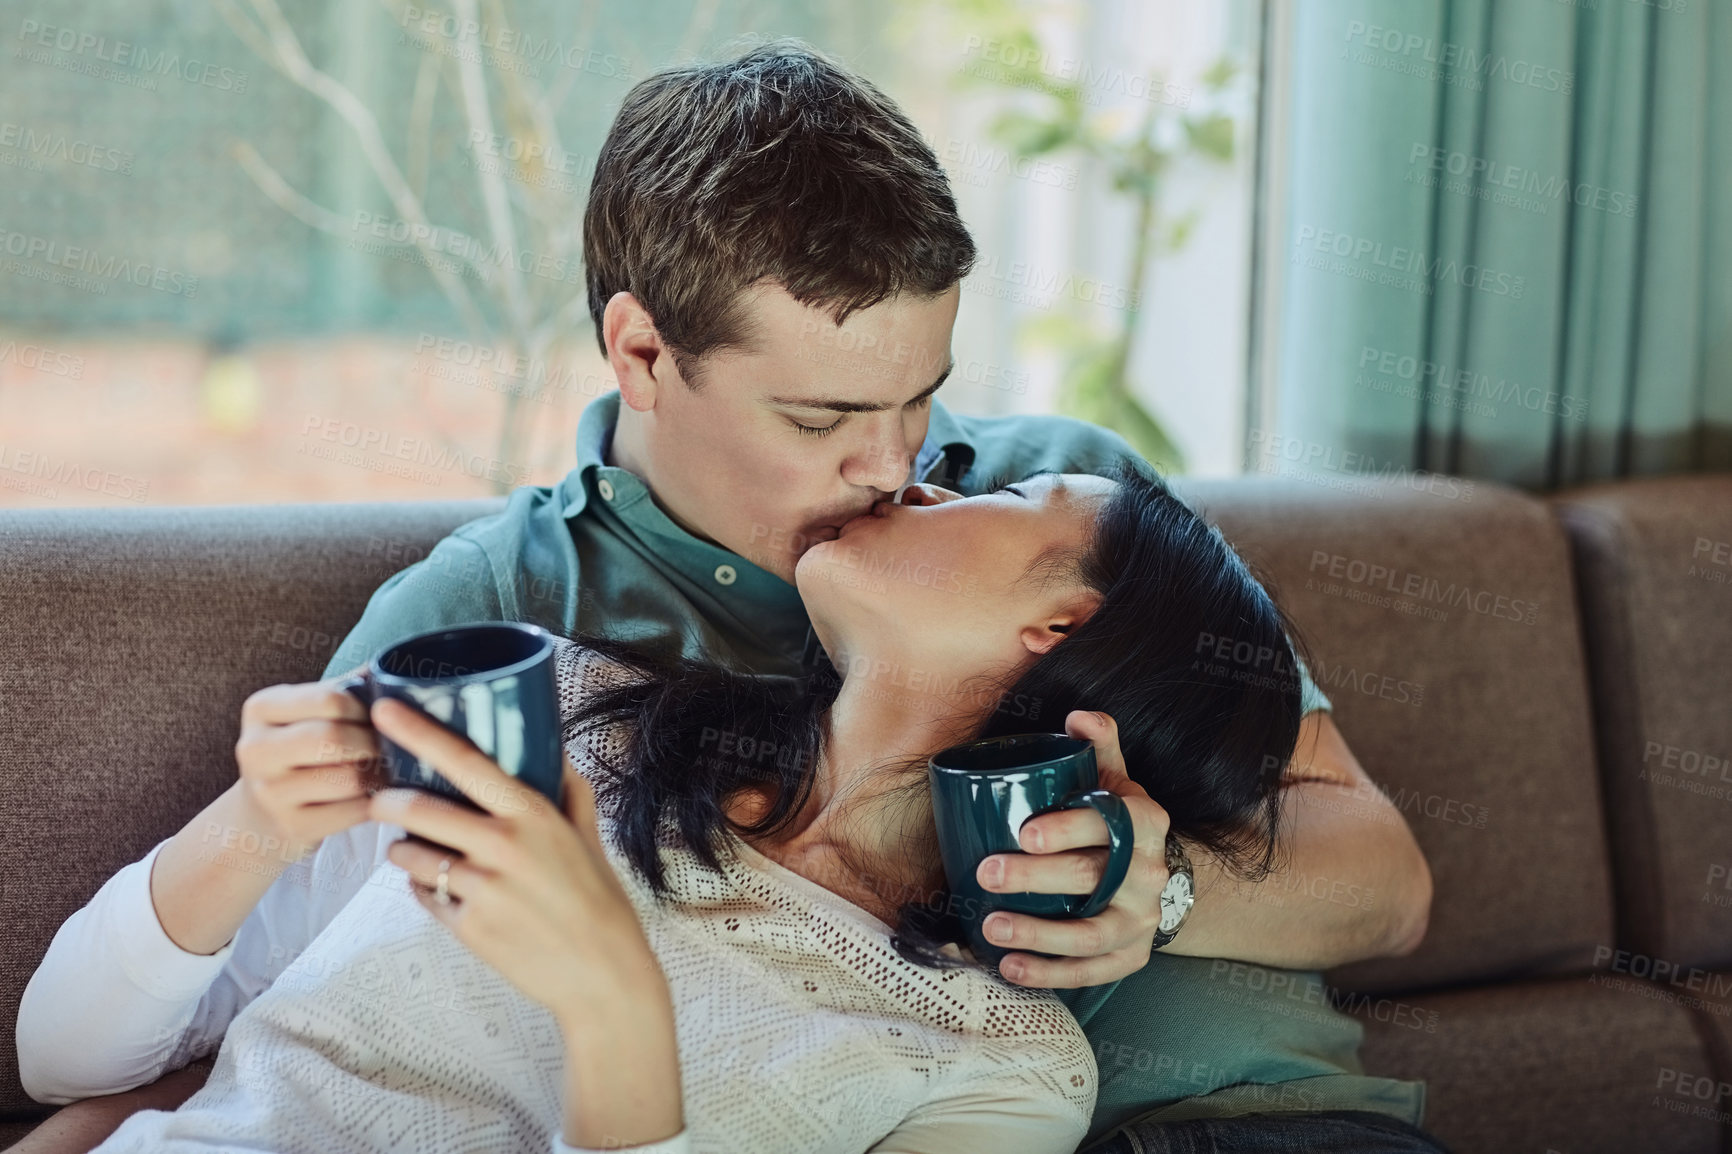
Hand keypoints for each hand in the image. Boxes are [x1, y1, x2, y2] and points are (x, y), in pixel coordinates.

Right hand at [233, 673, 384, 857]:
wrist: (261, 814)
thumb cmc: (299, 751)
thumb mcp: (307, 712)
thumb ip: (346, 688)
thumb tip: (395, 665)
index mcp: (261, 708)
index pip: (330, 698)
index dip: (367, 707)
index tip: (379, 717)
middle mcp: (256, 749)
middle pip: (335, 738)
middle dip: (373, 741)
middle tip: (391, 745)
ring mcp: (270, 793)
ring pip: (349, 778)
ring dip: (380, 773)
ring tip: (387, 768)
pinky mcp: (292, 827)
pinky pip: (354, 811)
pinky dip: (376, 802)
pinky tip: (378, 795)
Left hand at [362, 697, 667, 1027]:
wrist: (603, 973)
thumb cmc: (599, 899)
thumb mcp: (589, 836)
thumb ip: (569, 790)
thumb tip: (556, 750)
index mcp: (531, 814)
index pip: (464, 762)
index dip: (417, 732)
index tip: (383, 709)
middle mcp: (502, 845)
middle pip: (417, 808)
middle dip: (387, 799)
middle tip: (381, 796)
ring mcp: (481, 889)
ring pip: (410, 855)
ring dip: (401, 848)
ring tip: (415, 849)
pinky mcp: (467, 928)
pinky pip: (422, 894)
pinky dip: (421, 885)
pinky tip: (440, 886)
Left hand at [974, 710, 1170, 987]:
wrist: (1161, 877)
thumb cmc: (1119, 822)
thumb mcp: (1116, 780)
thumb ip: (1099, 746)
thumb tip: (1077, 716)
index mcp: (1145, 822)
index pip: (1110, 824)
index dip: (1069, 829)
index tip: (1024, 831)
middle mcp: (1149, 873)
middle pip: (1092, 878)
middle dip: (1036, 878)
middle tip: (987, 873)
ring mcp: (1142, 920)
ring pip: (1090, 933)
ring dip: (1039, 933)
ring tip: (991, 927)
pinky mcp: (1130, 956)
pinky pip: (1090, 971)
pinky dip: (1049, 974)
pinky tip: (1010, 967)